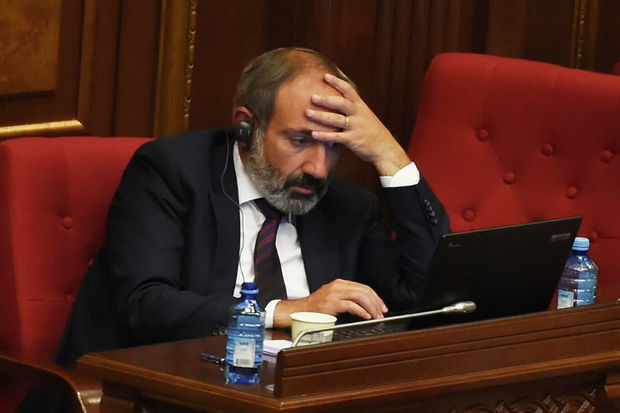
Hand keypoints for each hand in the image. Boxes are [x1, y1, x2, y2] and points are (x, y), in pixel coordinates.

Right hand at [272, 279, 387, 327]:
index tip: (381, 306)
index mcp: (340, 283)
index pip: (363, 287)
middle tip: (381, 312)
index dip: (375, 297)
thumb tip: (365, 306)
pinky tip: (366, 316)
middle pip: (364, 290)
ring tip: (375, 315)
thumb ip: (347, 298)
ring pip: (360, 296)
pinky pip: (351, 305)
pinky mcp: (331, 303)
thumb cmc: (315, 308)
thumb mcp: (333, 298)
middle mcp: (338, 286)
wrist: (299, 311)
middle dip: (376, 302)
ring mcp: (334, 293)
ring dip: (371, 307)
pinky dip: (361, 311)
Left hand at [306, 73, 410, 175]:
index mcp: (361, 107)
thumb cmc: (373, 134)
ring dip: (320, 116)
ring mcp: (356, 127)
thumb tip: (339, 104)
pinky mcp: (353, 140)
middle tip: (312, 96)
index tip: (325, 76)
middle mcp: (358, 115)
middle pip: (341, 103)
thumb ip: (353, 110)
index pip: (349, 90)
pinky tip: (313, 134)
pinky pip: (336, 137)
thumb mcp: (366, 117)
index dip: (337, 82)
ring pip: (336, 120)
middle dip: (326, 99)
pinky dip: (324, 136)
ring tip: (307, 112)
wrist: (385, 149)